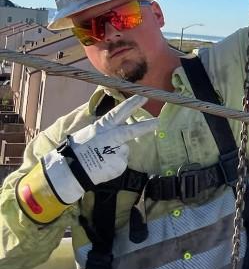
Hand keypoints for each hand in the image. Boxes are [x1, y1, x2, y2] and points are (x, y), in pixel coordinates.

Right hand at [42, 96, 157, 202]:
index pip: (119, 112)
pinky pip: (121, 162)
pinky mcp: (120, 164)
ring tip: (100, 158)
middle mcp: (112, 138)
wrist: (71, 170)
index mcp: (103, 127)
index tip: (143, 97)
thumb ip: (107, 131)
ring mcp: (117, 152)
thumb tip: (119, 131)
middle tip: (158, 122)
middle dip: (145, 126)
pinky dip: (114, 164)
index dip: (132, 104)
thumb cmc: (78, 150)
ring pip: (123, 149)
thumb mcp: (90, 133)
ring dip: (115, 153)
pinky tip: (103, 166)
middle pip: (131, 130)